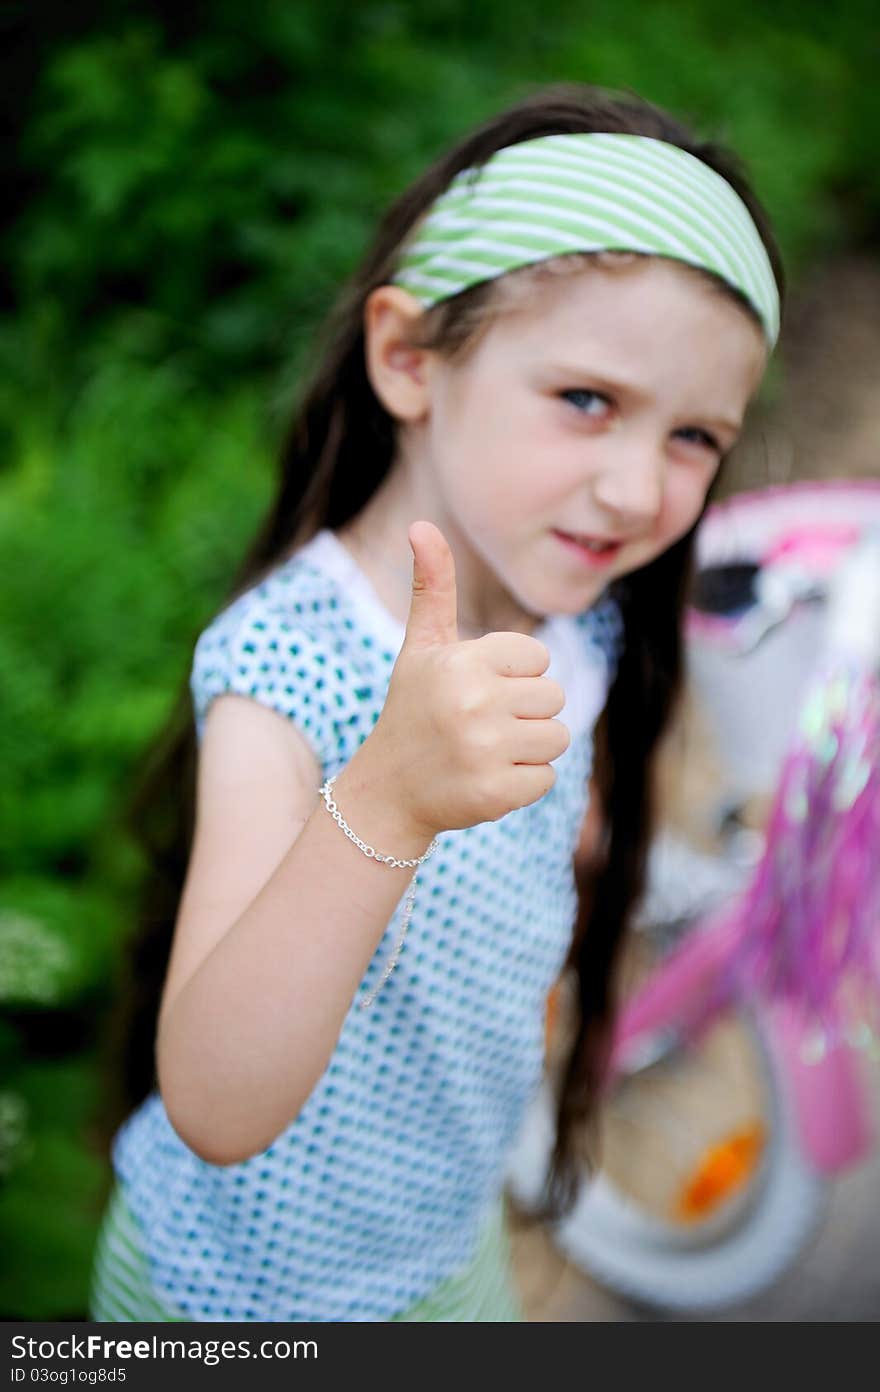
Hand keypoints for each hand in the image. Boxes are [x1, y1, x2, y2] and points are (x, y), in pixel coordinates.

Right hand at [366, 519, 569, 836]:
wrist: (387, 792)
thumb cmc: (413, 709)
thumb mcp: (420, 647)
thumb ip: (431, 587)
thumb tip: (420, 524)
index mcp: (462, 662)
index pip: (538, 657)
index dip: (514, 675)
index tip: (478, 690)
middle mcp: (473, 703)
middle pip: (554, 698)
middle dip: (526, 713)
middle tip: (482, 725)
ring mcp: (484, 751)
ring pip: (556, 738)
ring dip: (529, 748)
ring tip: (487, 751)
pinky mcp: (495, 794)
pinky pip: (546, 779)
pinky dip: (522, 783)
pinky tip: (486, 779)